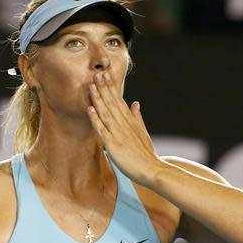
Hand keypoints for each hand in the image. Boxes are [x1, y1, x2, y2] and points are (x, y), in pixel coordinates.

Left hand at [87, 71, 162, 186]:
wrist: (152, 170)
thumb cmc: (147, 154)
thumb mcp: (143, 133)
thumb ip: (138, 117)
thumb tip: (136, 103)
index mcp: (130, 121)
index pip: (119, 100)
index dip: (111, 87)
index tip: (106, 74)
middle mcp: (124, 125)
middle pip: (112, 103)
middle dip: (104, 87)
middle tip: (97, 72)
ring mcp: (118, 134)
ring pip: (106, 113)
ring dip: (98, 99)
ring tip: (91, 85)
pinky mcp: (113, 144)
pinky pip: (102, 130)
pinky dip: (96, 119)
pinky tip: (90, 109)